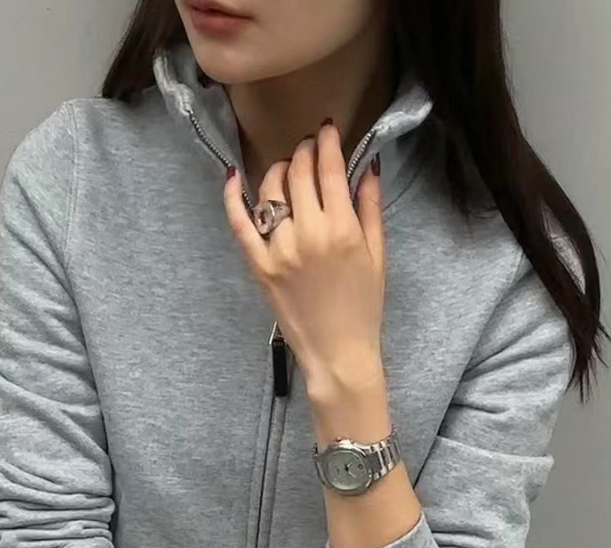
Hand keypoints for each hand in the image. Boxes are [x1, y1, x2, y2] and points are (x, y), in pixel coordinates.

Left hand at [224, 123, 385, 401]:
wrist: (338, 354)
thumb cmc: (363, 309)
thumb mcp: (377, 256)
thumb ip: (370, 208)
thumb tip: (366, 167)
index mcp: (342, 228)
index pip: (328, 167)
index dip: (327, 142)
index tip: (327, 130)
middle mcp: (308, 233)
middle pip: (299, 172)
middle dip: (304, 151)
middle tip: (309, 148)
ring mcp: (280, 249)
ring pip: (271, 190)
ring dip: (278, 170)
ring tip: (287, 170)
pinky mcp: (260, 266)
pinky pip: (240, 223)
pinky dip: (233, 196)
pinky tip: (232, 176)